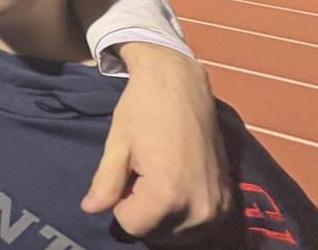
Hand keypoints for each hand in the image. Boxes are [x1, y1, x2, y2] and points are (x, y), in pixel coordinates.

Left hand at [81, 45, 232, 239]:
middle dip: (142, 211)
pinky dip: (184, 213)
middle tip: (141, 175)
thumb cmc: (143, 109)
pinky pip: (200, 224)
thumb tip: (89, 209)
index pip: (131, 225)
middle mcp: (198, 207)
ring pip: (178, 233)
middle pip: (156, 233)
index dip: (120, 204)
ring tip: (158, 177)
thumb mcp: (118, 145)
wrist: (181, 83)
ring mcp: (218, 205)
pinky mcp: (228, 199)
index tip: (125, 178)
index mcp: (167, 194)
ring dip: (163, 215)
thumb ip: (105, 183)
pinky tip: (177, 183)